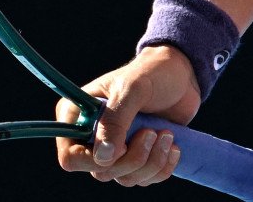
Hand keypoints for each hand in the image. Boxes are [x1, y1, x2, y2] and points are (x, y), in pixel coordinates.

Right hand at [56, 45, 200, 184]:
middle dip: (132, 159)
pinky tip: (173, 146)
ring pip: (124, 178)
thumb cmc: (151, 73)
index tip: (122, 146)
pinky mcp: (138, 156)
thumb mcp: (132, 89)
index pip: (70, 156)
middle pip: (100, 172)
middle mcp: (92, 136)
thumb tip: (102, 157)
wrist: (181, 75)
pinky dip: (162, 167)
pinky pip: (144, 179)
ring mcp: (116, 149)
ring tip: (166, 135)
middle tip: (152, 133)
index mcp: (78, 115)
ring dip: (150, 162)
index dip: (93, 160)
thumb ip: (115, 121)